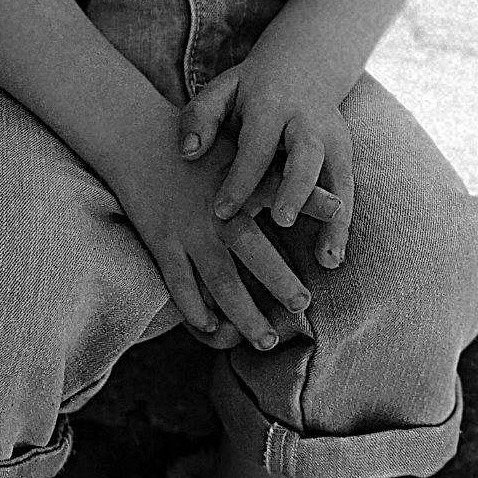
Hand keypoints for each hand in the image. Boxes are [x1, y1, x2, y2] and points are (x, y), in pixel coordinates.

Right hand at [110, 108, 316, 351]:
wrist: (136, 138)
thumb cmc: (205, 149)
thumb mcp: (245, 149)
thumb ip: (287, 175)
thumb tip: (341, 202)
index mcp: (244, 180)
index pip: (284, 190)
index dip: (312, 200)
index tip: (339, 210)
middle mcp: (219, 208)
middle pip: (253, 250)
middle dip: (279, 280)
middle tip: (302, 304)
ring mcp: (189, 229)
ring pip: (220, 281)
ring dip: (245, 314)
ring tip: (268, 340)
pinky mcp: (162, 242)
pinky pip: (180, 284)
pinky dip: (196, 310)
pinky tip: (212, 327)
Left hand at [177, 53, 352, 270]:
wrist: (303, 66)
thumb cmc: (250, 89)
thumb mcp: (222, 91)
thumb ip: (200, 117)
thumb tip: (188, 153)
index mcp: (272, 104)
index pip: (256, 144)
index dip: (240, 178)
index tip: (221, 212)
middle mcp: (307, 121)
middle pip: (306, 154)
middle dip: (295, 187)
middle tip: (282, 219)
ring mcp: (332, 138)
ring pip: (337, 177)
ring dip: (333, 217)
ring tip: (326, 258)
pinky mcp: (345, 155)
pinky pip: (347, 191)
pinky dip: (343, 224)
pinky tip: (333, 258)